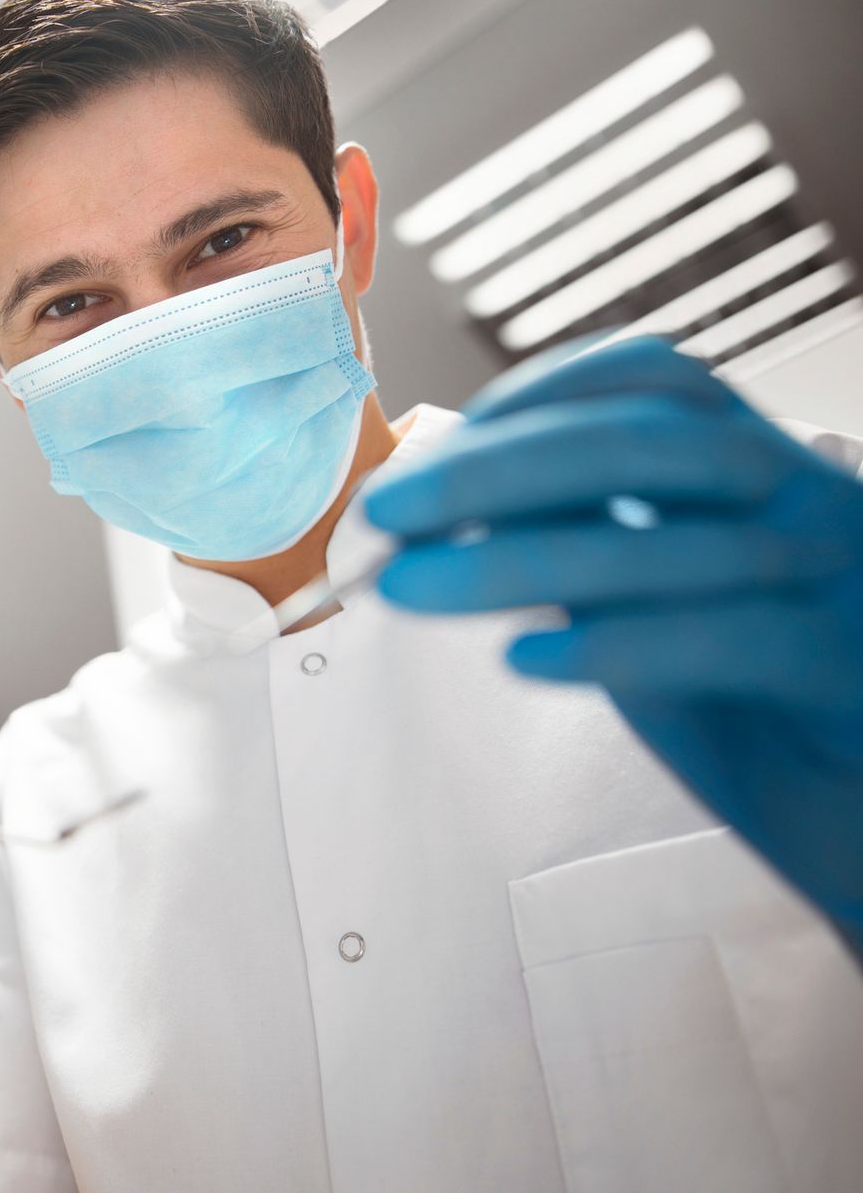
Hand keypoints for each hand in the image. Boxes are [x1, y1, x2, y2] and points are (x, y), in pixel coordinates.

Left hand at [365, 335, 862, 948]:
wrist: (857, 819)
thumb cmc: (744, 699)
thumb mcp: (643, 595)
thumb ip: (570, 533)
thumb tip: (437, 493)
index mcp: (761, 466)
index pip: (655, 381)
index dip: (534, 398)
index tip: (425, 449)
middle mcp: (812, 501)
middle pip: (654, 444)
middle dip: (502, 468)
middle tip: (384, 512)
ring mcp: (844, 580)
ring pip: (685, 544)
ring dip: (523, 561)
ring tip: (407, 589)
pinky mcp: (853, 670)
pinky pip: (739, 643)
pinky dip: (623, 643)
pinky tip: (528, 658)